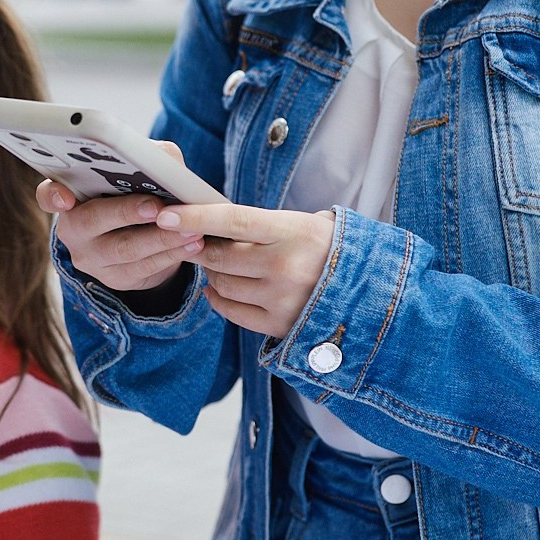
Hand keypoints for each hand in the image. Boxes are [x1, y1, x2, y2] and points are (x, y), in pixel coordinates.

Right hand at [40, 144, 206, 292]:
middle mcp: (73, 229)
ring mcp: (92, 258)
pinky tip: (193, 244)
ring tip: (190, 227)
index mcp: (70, 195)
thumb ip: (146, 158)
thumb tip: (165, 157)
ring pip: (125, 249)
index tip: (66, 198)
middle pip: (92, 222)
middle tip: (156, 207)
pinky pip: (145, 268)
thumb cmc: (133, 192)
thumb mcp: (134, 172)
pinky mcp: (116, 278)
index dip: (54, 196)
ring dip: (162, 238)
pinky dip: (173, 254)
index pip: (48, 195)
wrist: (138, 235)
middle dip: (126, 213)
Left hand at [153, 201, 333, 338]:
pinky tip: (223, 287)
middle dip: (197, 246)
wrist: (374, 294)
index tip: (166, 214)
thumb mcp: (309, 224)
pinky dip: (219, 297)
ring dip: (213, 273)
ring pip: (222, 284)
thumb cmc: (333, 250)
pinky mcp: (279, 326)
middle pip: (219, 256)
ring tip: (224, 264)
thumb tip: (215, 221)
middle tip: (192, 238)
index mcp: (295, 231)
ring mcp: (282, 299)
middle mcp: (286, 267)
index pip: (233, 219)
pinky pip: (230, 311)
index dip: (195, 217)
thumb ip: (265, 223)